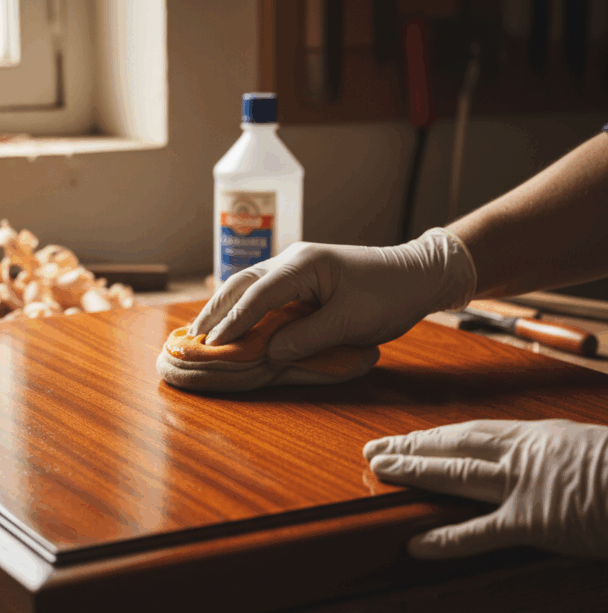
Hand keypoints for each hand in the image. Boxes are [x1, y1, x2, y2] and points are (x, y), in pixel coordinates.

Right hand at [190, 228, 475, 359]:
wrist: (417, 274)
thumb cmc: (389, 296)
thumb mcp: (350, 322)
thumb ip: (306, 338)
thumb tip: (268, 353)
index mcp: (304, 265)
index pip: (257, 295)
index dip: (233, 322)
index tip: (212, 344)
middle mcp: (293, 260)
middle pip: (243, 283)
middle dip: (217, 311)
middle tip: (194, 338)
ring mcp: (296, 265)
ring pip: (249, 285)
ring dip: (225, 307)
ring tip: (204, 331)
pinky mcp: (302, 276)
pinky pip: (264, 290)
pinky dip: (244, 306)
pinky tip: (234, 320)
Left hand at [364, 420, 607, 559]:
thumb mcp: (581, 446)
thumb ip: (545, 451)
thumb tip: (519, 457)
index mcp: (534, 435)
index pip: (468, 433)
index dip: (431, 437)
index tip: (404, 438)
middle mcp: (522, 453)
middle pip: (453, 447)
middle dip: (410, 448)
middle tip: (373, 449)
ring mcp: (526, 486)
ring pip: (457, 475)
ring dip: (415, 472)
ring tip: (380, 471)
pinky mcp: (538, 522)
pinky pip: (484, 532)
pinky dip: (448, 539)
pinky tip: (417, 544)